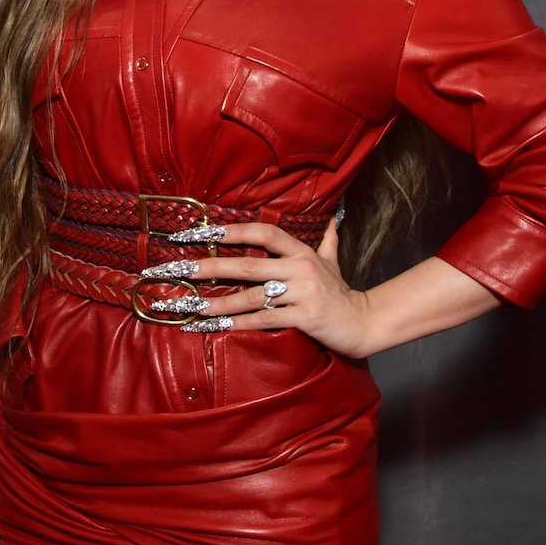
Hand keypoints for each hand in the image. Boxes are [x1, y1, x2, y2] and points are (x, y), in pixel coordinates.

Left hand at [165, 213, 374, 356]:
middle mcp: (301, 268)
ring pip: (251, 296)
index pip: (264, 233)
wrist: (364, 322)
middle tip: (181, 269)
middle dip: (211, 266)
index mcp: (301, 252)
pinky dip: (238, 324)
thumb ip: (327, 240)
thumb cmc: (341, 293)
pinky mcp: (304, 318)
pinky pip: (264, 320)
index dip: (233, 230)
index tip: (204, 232)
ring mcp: (302, 293)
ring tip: (192, 306)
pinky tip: (217, 326)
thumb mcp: (333, 262)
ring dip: (219, 302)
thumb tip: (332, 218)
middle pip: (248, 264)